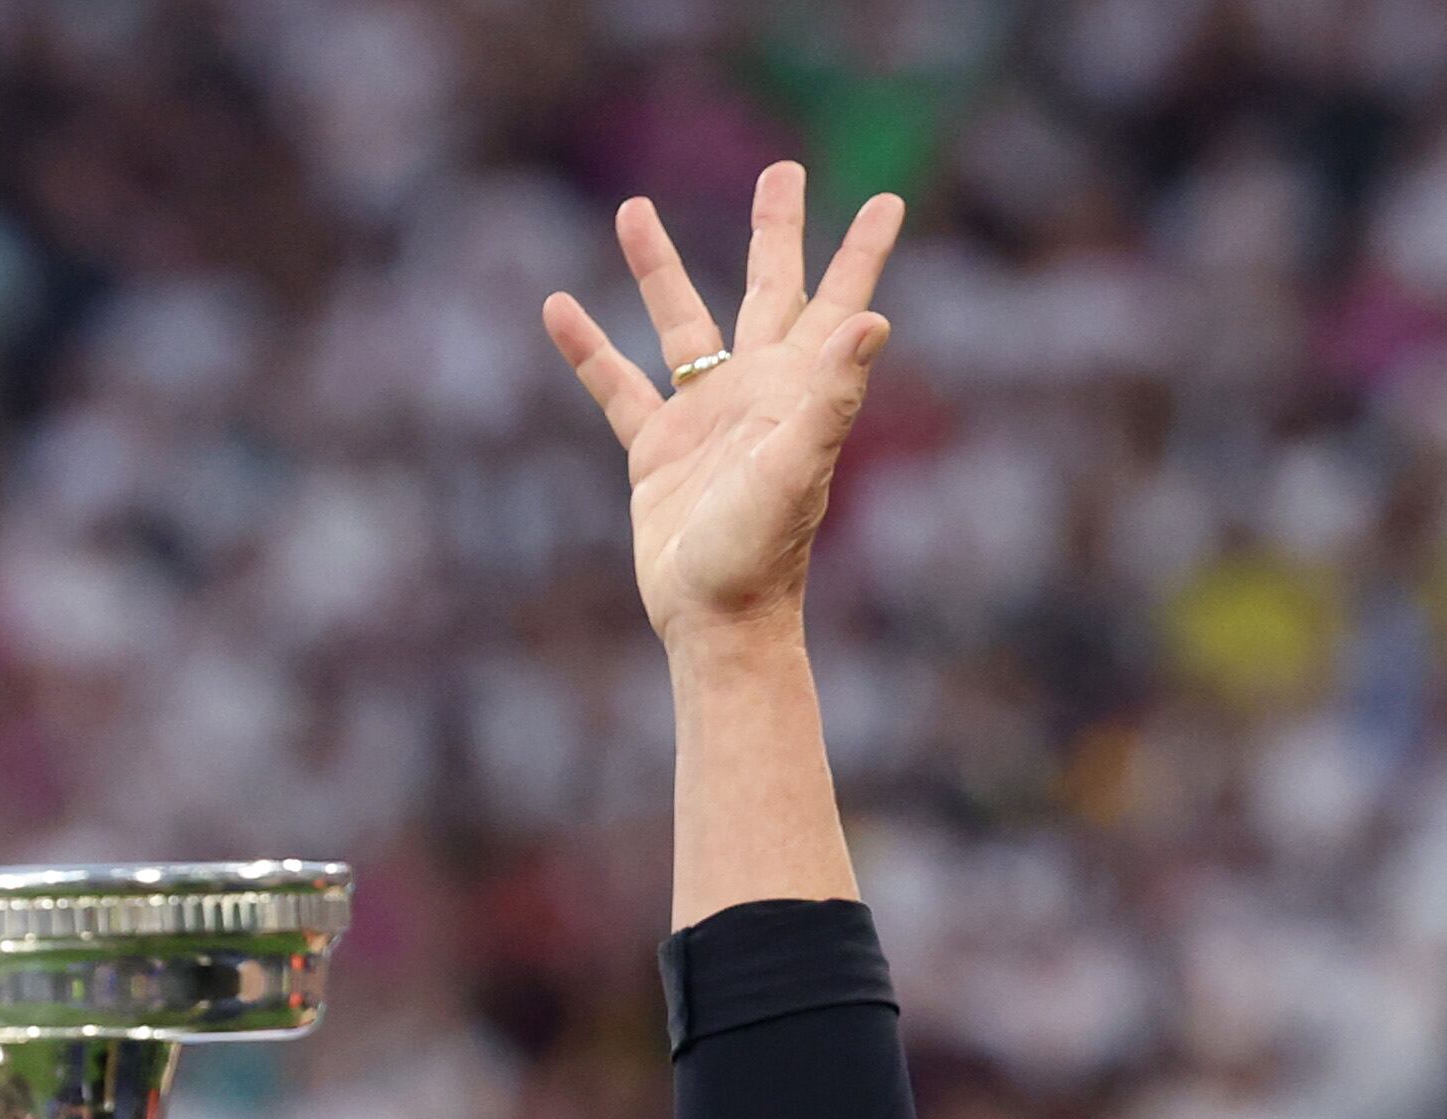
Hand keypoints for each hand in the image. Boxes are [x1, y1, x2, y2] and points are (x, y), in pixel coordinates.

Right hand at [545, 164, 904, 660]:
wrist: (715, 619)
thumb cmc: (762, 552)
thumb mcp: (797, 465)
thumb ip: (831, 393)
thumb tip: (873, 319)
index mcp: (796, 387)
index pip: (836, 303)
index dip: (861, 253)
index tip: (887, 201)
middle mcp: (754, 391)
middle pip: (766, 289)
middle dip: (774, 231)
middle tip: (781, 171)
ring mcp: (703, 418)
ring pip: (679, 323)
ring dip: (657, 268)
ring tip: (631, 209)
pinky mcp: (655, 451)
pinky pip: (616, 386)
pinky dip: (588, 349)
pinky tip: (559, 309)